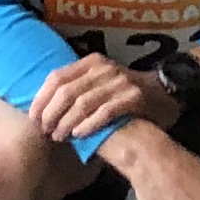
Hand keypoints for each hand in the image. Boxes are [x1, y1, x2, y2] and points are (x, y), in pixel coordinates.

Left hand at [29, 50, 165, 146]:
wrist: (166, 95)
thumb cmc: (124, 95)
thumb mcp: (99, 83)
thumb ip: (76, 89)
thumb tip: (43, 109)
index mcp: (91, 62)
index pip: (56, 77)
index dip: (40, 99)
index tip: (33, 118)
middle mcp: (104, 68)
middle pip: (66, 92)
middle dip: (51, 114)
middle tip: (45, 131)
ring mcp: (120, 82)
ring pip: (82, 103)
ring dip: (66, 123)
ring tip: (59, 137)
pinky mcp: (133, 98)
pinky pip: (104, 112)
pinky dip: (88, 125)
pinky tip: (79, 136)